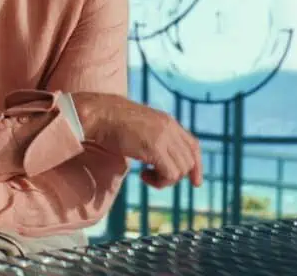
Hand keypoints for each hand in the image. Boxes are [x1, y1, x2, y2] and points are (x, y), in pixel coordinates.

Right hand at [72, 92, 202, 188]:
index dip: (197, 165)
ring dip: (165, 180)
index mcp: (168, 122)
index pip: (194, 145)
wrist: (100, 114)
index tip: (195, 182)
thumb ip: (153, 136)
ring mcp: (164, 137)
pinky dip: (159, 182)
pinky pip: (170, 174)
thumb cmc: (112, 122)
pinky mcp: (155, 148)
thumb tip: (158, 157)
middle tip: (154, 177)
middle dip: (176, 176)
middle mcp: (170, 128)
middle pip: (189, 161)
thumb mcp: (140, 126)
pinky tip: (142, 176)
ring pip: (181, 170)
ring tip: (146, 176)